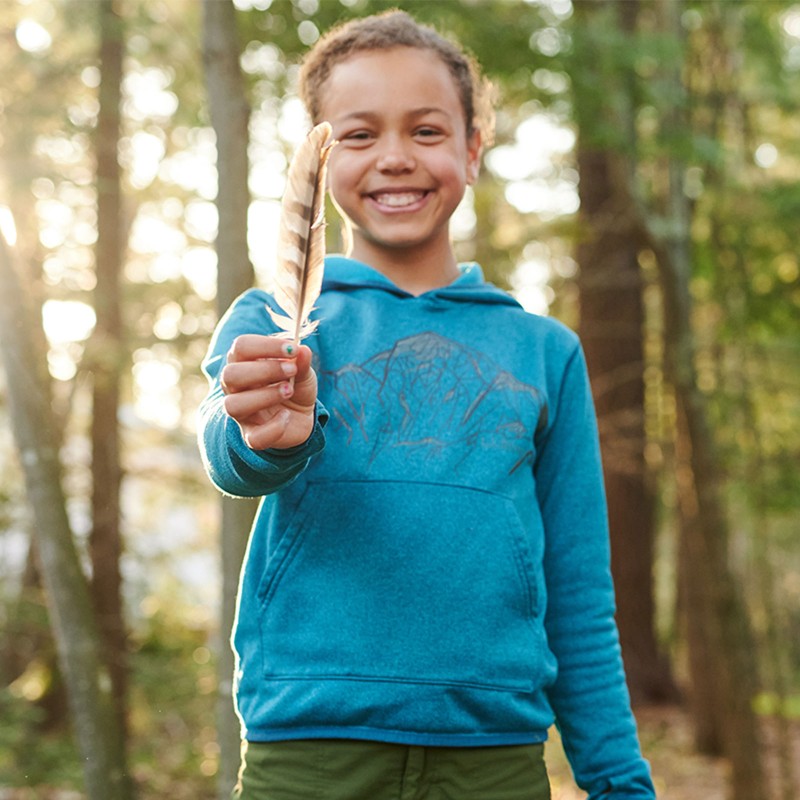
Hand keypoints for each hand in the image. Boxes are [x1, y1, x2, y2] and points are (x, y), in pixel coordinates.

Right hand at [220, 335, 317, 450]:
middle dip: (265, 370)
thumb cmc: (294, 386)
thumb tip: (303, 350)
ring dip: (265, 396)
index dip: (265, 345)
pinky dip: (274, 427)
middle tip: (292, 370)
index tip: (293, 348)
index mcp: (243, 363)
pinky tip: (286, 416)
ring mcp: (241, 413)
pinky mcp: (252, 435)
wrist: (301, 417)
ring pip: (233, 406)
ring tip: (288, 391)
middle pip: (230, 375)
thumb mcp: (302, 372)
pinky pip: (254, 438)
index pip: (240, 347)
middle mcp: (235, 388)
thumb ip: (301, 362)